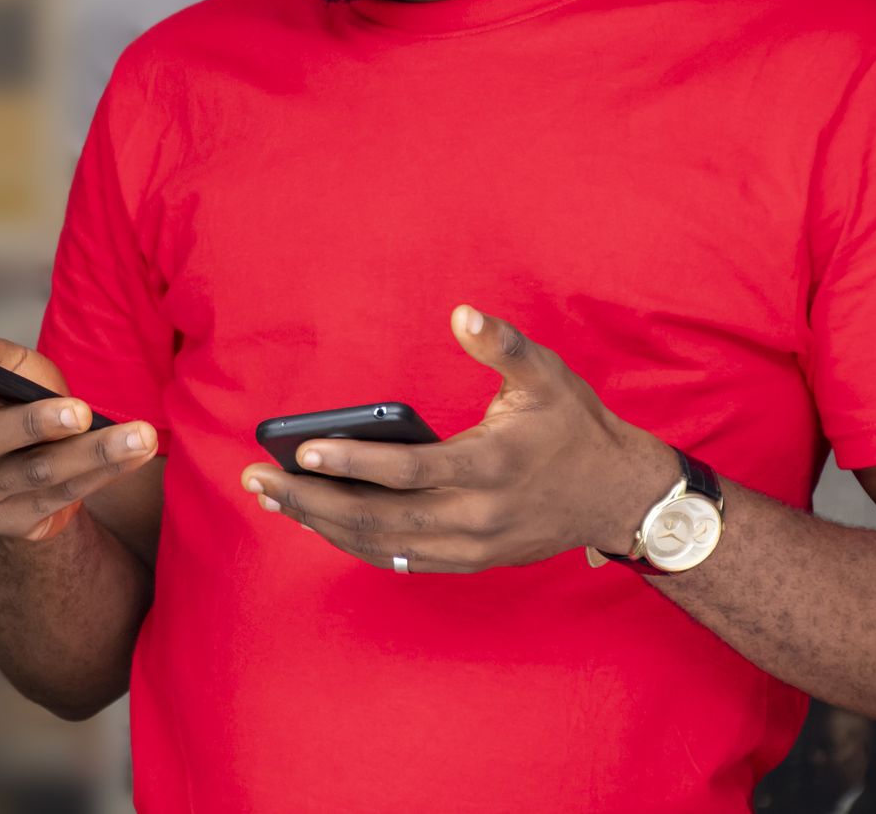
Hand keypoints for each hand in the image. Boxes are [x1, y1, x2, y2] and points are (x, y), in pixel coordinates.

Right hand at [0, 313, 157, 541]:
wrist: (38, 465)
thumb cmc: (12, 397)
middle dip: (32, 423)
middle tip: (79, 411)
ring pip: (36, 472)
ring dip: (93, 452)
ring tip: (140, 436)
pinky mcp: (12, 520)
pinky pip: (65, 494)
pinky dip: (107, 469)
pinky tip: (138, 451)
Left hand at [238, 305, 678, 572]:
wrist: (618, 496)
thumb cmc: (574, 426)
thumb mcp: (546, 374)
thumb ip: (501, 345)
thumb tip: (461, 314)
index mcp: (491, 464)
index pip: (409, 470)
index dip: (354, 462)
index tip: (303, 449)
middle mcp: (477, 514)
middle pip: (379, 516)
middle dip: (312, 499)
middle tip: (257, 479)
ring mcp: (472, 547)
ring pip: (383, 543)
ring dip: (323, 524)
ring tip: (274, 498)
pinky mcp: (471, 561)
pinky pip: (401, 558)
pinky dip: (356, 542)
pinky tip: (319, 521)